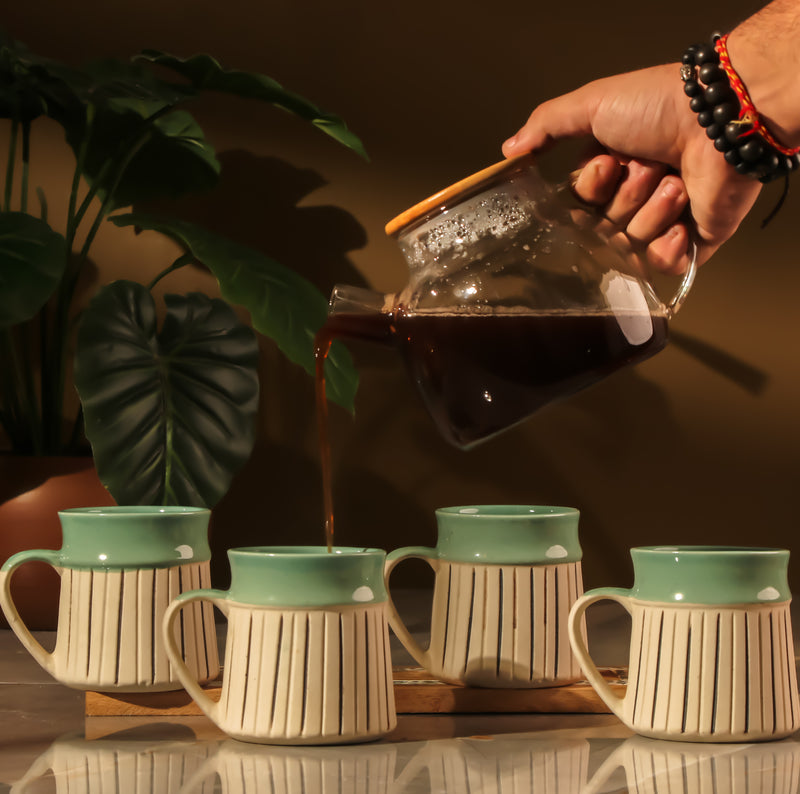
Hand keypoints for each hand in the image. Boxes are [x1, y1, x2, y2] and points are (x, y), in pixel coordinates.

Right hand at [502, 63, 762, 270]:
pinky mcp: (693, 242)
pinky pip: (663, 266)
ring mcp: (664, 222)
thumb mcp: (590, 105)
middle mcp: (634, 197)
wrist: (721, 120)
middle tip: (651, 168)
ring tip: (677, 184)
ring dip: (653, 212)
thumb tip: (507, 152)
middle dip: (626, 198)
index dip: (592, 188)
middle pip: (604, 226)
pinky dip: (670, 246)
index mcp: (611, 170)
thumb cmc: (656, 108)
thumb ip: (545, 125)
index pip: (580, 202)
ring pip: (633, 244)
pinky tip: (683, 223)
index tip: (610, 164)